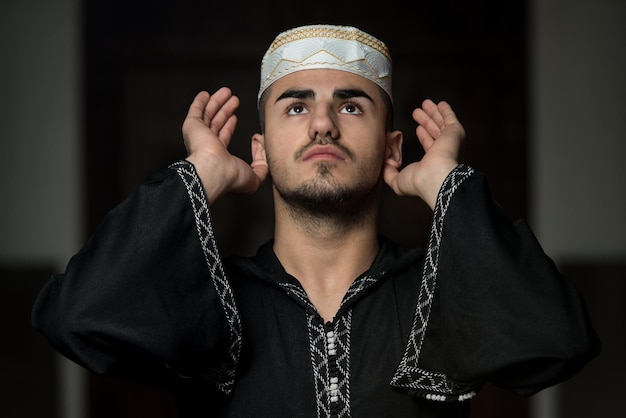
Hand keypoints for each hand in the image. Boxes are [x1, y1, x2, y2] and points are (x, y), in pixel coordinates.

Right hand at [183, 88, 267, 203]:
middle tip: (234, 100)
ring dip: (217, 103)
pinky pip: (195, 110)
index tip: (236, 118)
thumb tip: (261, 146)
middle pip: (216, 123)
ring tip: (227, 92)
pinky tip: (205, 94)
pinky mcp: (193, 126)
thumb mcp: (256, 176)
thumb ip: (263, 164)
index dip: (229, 127)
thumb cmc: (232, 176)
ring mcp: (199, 135)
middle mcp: (207, 145)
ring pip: (208, 114)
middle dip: (225, 111)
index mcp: (219, 156)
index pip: (223, 137)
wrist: (215, 170)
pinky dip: (199, 102)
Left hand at [384, 99, 462, 209]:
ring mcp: (449, 141)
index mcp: (433, 162)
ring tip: (424, 104)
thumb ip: (389, 173)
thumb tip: (386, 162)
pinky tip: (441, 104)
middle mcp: (442, 151)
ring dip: (432, 113)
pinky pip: (450, 117)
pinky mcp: (454, 131)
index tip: (417, 129)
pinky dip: (446, 111)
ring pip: (440, 123)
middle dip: (426, 121)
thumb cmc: (417, 181)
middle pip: (434, 131)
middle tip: (417, 112)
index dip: (423, 136)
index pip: (428, 145)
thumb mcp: (396, 180)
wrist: (435, 177)